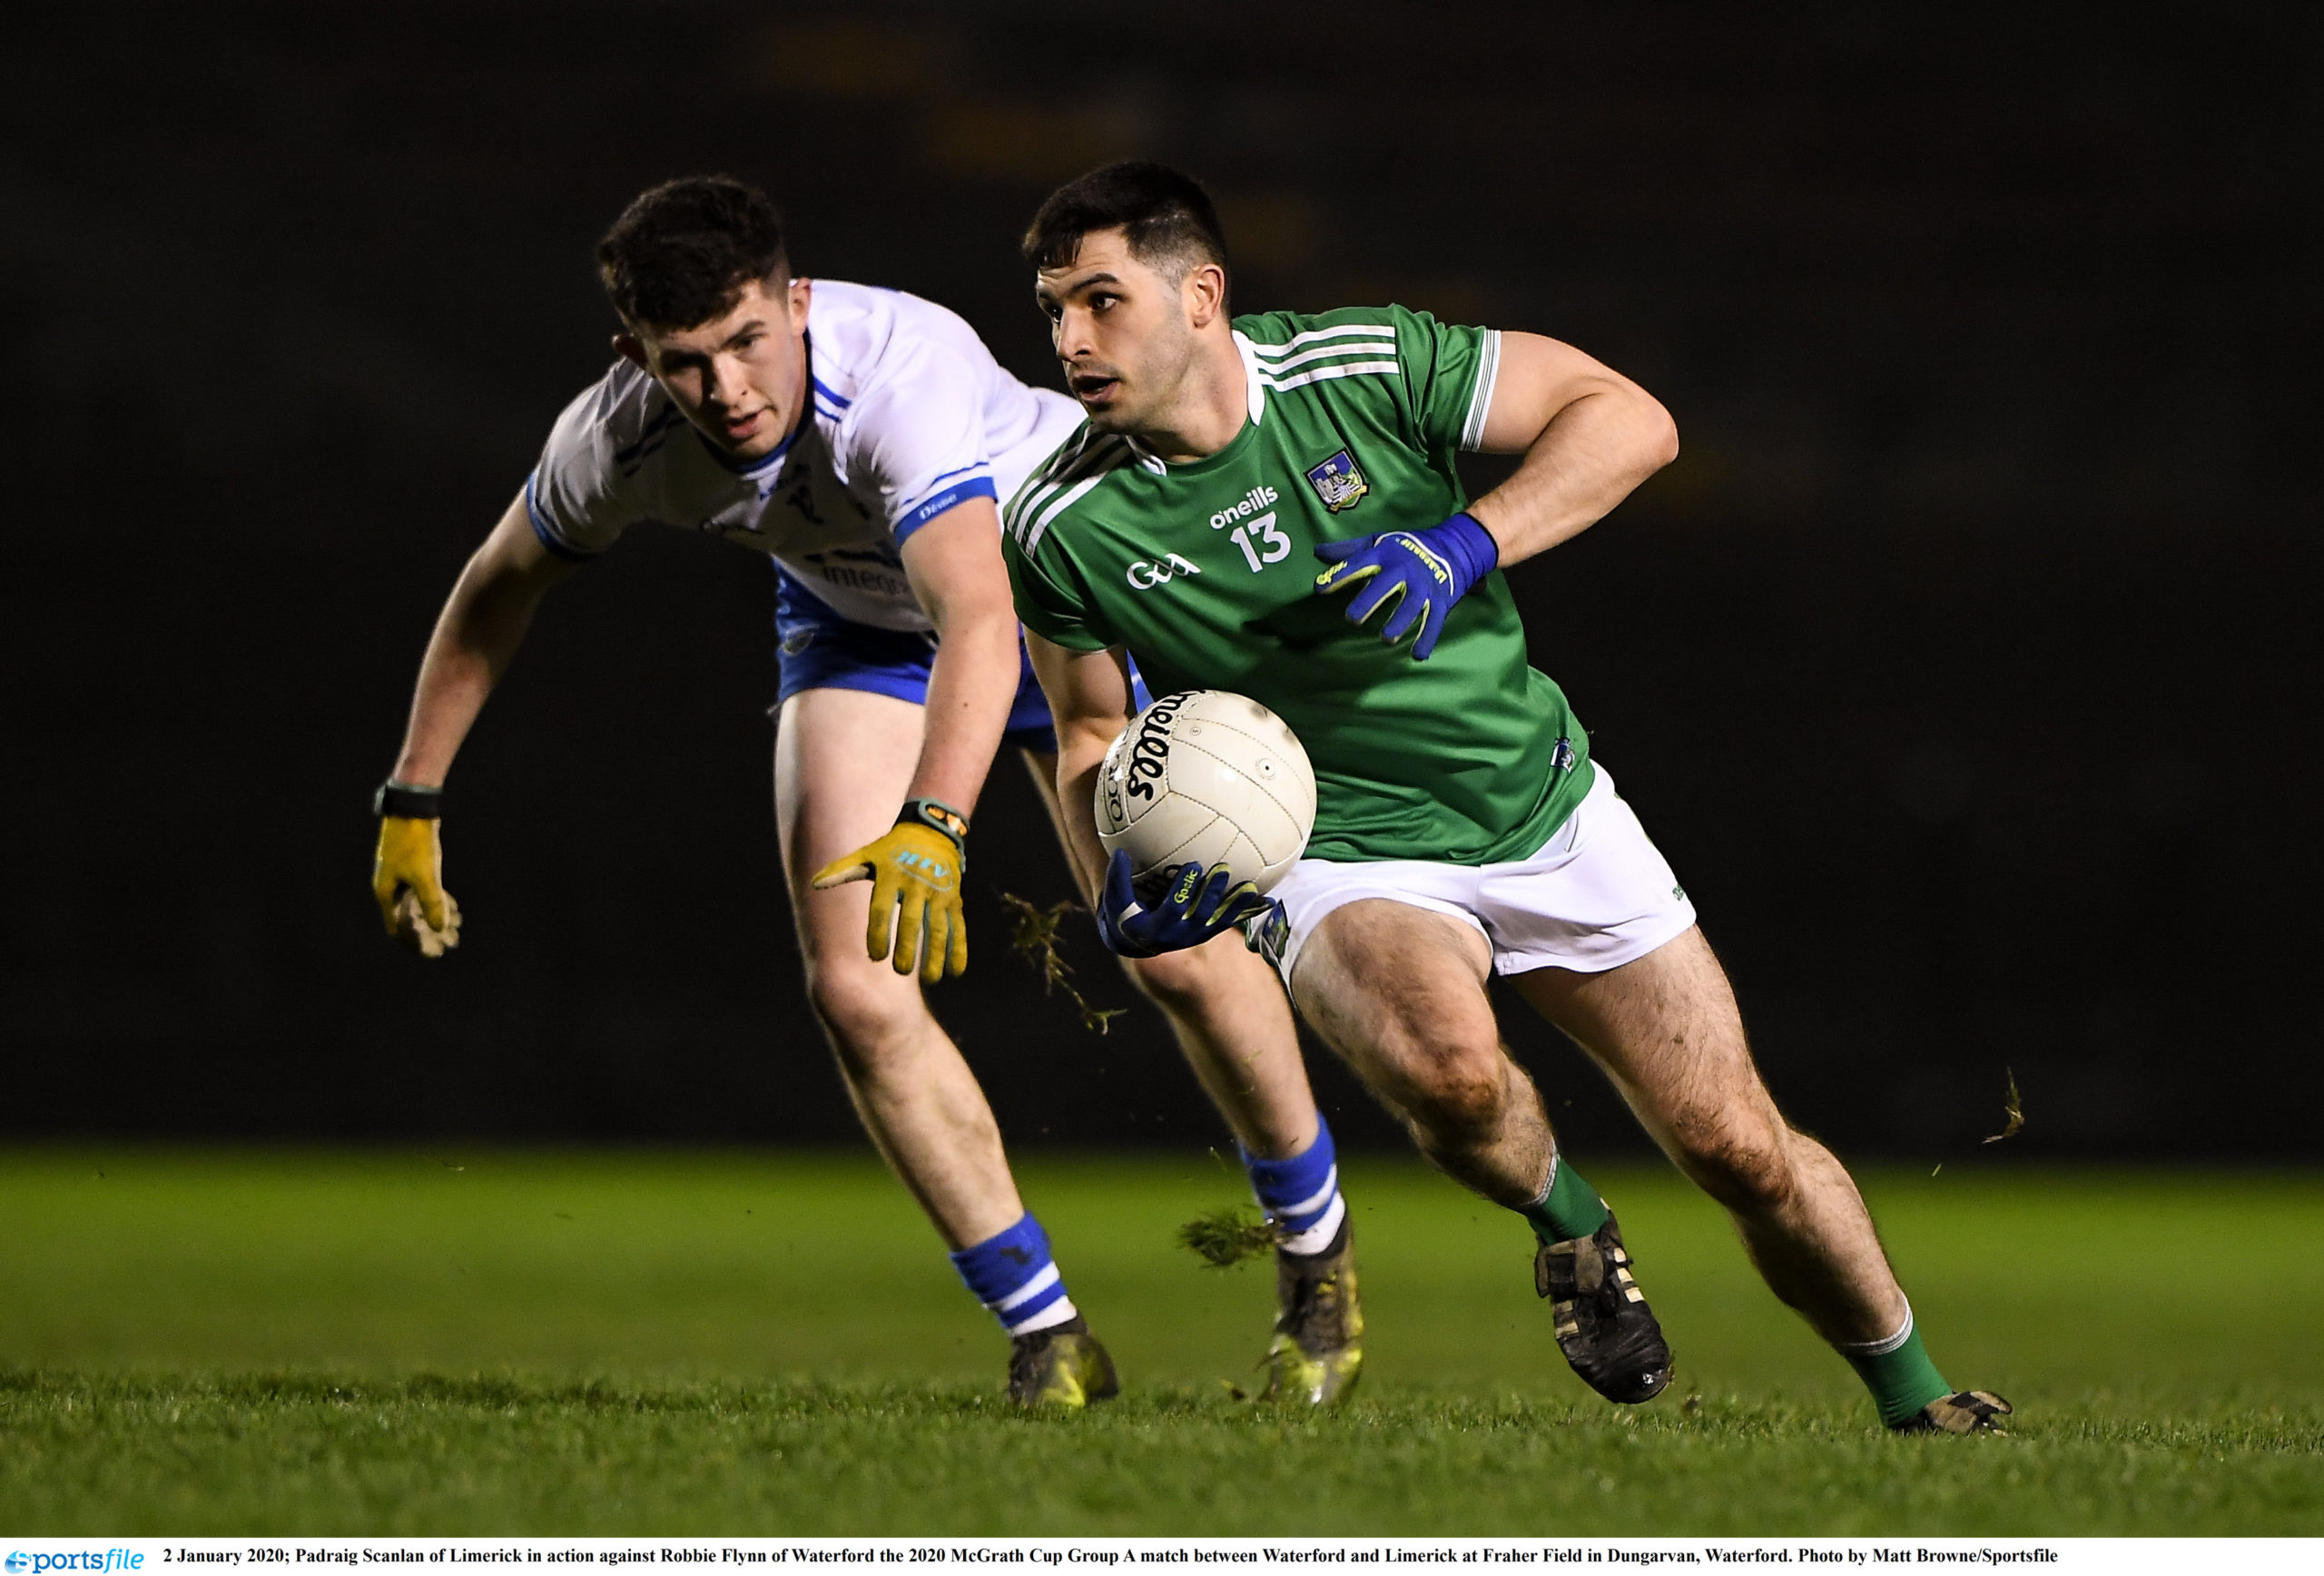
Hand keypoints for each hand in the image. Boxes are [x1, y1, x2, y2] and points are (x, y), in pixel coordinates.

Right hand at [373, 816, 461, 956]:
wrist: (412, 810)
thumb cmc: (415, 843)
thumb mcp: (426, 875)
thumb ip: (432, 902)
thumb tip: (439, 928)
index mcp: (387, 894)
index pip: (398, 929)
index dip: (415, 943)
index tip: (433, 953)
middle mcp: (390, 888)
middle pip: (408, 920)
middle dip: (428, 934)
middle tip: (449, 945)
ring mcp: (400, 877)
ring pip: (417, 906)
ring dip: (433, 919)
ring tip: (454, 931)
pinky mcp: (412, 868)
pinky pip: (423, 893)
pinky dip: (436, 902)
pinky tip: (453, 909)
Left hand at [811, 820, 966, 983]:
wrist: (932, 831)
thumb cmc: (892, 850)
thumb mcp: (867, 855)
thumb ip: (842, 871)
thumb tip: (814, 884)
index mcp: (891, 876)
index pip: (882, 909)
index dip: (879, 933)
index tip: (876, 956)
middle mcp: (916, 885)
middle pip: (912, 920)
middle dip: (908, 947)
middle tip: (901, 971)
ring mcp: (938, 893)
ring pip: (938, 927)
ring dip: (936, 954)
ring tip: (930, 979)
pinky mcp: (954, 899)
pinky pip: (957, 926)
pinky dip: (959, 949)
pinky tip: (956, 972)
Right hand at [1096, 849, 1275, 958]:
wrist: (1138, 942)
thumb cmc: (1124, 915)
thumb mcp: (1115, 901)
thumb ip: (1116, 880)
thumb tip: (1119, 854)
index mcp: (1159, 928)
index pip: (1175, 909)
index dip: (1185, 889)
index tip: (1194, 865)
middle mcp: (1181, 936)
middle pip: (1202, 915)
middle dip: (1213, 893)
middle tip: (1223, 869)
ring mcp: (1198, 935)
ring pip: (1221, 921)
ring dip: (1237, 906)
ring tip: (1251, 889)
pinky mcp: (1210, 931)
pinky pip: (1232, 922)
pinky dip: (1250, 913)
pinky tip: (1269, 901)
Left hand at [1313, 511, 1499, 660]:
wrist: (1453, 548)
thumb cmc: (1405, 549)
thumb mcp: (1377, 543)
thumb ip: (1348, 551)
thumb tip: (1317, 552)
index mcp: (1385, 554)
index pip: (1358, 563)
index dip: (1339, 575)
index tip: (1319, 588)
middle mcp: (1404, 568)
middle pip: (1385, 585)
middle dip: (1369, 601)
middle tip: (1351, 619)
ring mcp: (1424, 585)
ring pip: (1412, 604)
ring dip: (1400, 621)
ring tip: (1386, 639)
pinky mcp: (1440, 600)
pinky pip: (1434, 620)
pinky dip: (1427, 638)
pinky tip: (1418, 655)